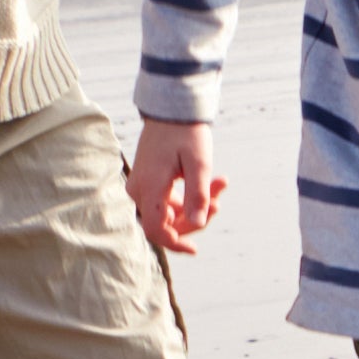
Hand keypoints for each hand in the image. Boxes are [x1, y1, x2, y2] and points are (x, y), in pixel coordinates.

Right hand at [131, 117, 227, 256]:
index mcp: (149, 187)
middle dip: (194, 217)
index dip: (175, 243)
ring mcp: (141, 185)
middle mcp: (139, 190)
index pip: (157, 230)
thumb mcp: (198, 163)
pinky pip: (166, 199)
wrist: (172, 108)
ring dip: (194, 205)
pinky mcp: (147, 181)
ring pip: (168, 211)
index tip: (194, 249)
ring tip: (220, 185)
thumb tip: (199, 223)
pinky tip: (210, 183)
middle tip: (219, 200)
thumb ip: (197, 195)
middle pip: (165, 223)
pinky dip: (187, 196)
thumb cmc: (186, 133)